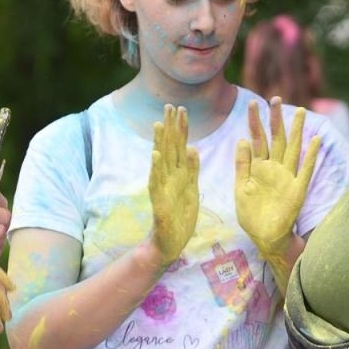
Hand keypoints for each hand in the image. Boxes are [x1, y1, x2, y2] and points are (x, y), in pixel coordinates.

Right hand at [148, 105, 198, 264]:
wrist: (170, 242)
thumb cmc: (181, 217)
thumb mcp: (192, 189)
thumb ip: (192, 169)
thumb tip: (193, 148)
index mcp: (180, 174)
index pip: (180, 146)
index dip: (181, 128)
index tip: (182, 109)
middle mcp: (169, 177)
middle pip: (169, 148)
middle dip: (170, 127)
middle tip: (170, 106)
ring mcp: (163, 188)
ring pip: (161, 161)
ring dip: (159, 142)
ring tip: (158, 125)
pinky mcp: (159, 201)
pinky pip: (157, 182)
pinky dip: (156, 168)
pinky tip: (155, 155)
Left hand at [234, 97, 322, 259]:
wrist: (264, 236)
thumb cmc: (251, 214)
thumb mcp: (240, 187)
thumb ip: (242, 165)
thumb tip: (242, 139)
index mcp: (258, 167)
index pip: (257, 139)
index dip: (255, 122)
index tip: (253, 103)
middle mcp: (274, 169)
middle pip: (276, 139)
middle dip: (276, 120)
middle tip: (275, 99)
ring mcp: (287, 177)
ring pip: (292, 149)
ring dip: (296, 131)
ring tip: (300, 112)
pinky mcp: (297, 190)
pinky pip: (305, 170)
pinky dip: (310, 156)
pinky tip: (315, 140)